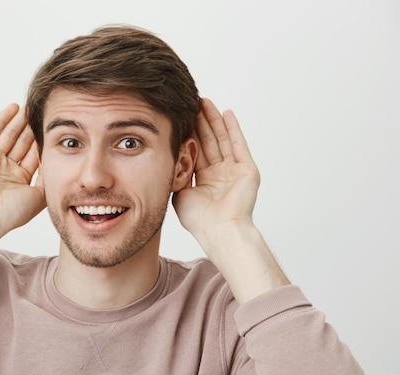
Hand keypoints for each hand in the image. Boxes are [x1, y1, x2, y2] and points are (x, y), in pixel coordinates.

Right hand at [0, 103, 45, 265]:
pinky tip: (12, 108)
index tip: (52, 127)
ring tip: (28, 106)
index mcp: (18, 181)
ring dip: (17, 121)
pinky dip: (0, 121)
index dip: (41, 141)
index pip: (32, 155)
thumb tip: (58, 159)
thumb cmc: (11, 213)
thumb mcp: (39, 195)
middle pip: (20, 143)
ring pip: (6, 137)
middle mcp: (4, 171)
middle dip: (30, 127)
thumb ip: (48, 177)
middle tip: (40, 110)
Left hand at [173, 98, 259, 241]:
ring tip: (206, 102)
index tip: (181, 117)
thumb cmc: (199, 220)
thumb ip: (177, 174)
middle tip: (192, 102)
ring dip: (214, 121)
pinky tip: (227, 114)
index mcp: (204, 181)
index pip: (196, 151)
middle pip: (209, 142)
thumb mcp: (180, 192)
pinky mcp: (247, 170)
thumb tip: (168, 158)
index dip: (189, 134)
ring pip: (222, 140)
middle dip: (200, 122)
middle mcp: (220, 175)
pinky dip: (233, 129)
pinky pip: (238, 144)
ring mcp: (234, 171)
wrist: (220, 230)